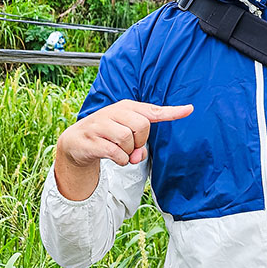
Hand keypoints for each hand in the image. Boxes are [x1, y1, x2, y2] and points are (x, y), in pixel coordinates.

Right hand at [59, 99, 192, 166]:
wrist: (76, 142)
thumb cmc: (107, 135)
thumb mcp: (125, 132)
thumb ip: (140, 142)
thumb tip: (140, 156)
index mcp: (126, 107)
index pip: (152, 110)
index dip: (172, 112)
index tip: (189, 109)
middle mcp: (113, 112)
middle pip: (141, 126)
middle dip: (140, 142)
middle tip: (131, 147)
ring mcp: (100, 124)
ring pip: (127, 140)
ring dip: (128, 152)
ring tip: (120, 152)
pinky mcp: (91, 140)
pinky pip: (115, 153)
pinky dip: (120, 160)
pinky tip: (114, 158)